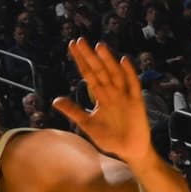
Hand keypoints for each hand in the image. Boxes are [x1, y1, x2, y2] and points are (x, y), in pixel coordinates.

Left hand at [52, 40, 152, 164]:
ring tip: (99, 47)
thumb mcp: (87, 124)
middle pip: (99, 70)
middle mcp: (112, 91)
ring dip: (108, 60)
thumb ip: (73, 111)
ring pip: (115, 74)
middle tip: (79, 41)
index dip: (81, 61)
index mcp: (100, 95)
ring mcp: (124, 95)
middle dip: (90, 56)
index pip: (89, 74)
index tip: (72, 46)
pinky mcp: (135, 102)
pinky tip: (123, 61)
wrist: (128, 150)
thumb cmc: (109, 137)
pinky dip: (129, 73)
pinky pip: (133, 84)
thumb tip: (55, 100)